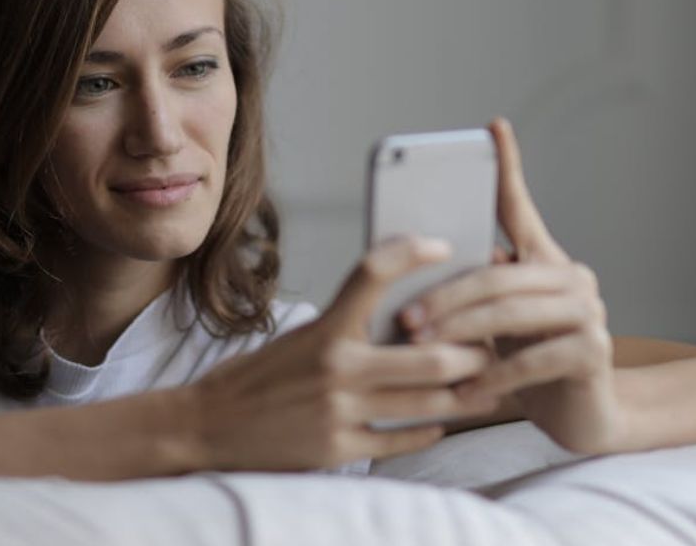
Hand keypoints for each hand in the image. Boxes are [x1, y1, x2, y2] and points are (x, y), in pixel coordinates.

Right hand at [191, 236, 500, 470]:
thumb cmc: (258, 377)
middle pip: (431, 355)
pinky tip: (439, 422)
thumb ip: (348, 327)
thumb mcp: (300, 338)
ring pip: (427, 402)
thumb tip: (408, 315)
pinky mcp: (338, 449)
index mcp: (324, 329)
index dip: (412, 253)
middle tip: (488, 349)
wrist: (207, 425)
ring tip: (481, 389)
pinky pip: (401, 439)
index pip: (373, 273)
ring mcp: (340, 411)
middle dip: (472, 355)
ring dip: (463, 396)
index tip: (442, 246)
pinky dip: (428, 430)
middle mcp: (336, 367)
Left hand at [399, 118, 624, 453]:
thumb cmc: (527, 364)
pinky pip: (534, 359)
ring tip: (426, 350)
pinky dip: (495, 375)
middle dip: (446, 296)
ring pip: (513, 311)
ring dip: (461, 332)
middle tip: (406, 318)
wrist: (584, 416)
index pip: (519, 206)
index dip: (507, 166)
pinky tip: (467, 389)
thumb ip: (468, 294)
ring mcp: (589, 312)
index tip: (492, 128)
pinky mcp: (595, 352)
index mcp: (542, 259)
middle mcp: (572, 276)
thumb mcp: (492, 324)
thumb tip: (407, 271)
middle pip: (498, 274)